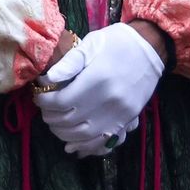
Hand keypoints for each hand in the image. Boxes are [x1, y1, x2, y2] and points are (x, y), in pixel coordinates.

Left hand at [32, 22, 163, 157]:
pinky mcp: (128, 119)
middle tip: (45, 111)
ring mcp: (121, 113)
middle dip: (52, 118)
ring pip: (86, 135)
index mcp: (97, 79)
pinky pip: (105, 142)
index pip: (62, 101)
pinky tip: (75, 146)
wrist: (150, 48)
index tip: (39, 97)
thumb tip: (46, 79)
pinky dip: (88, 148)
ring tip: (55, 125)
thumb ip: (69, 63)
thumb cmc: (117, 42)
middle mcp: (109, 100)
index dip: (46, 102)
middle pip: (71, 121)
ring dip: (65, 135)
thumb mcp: (91, 44)